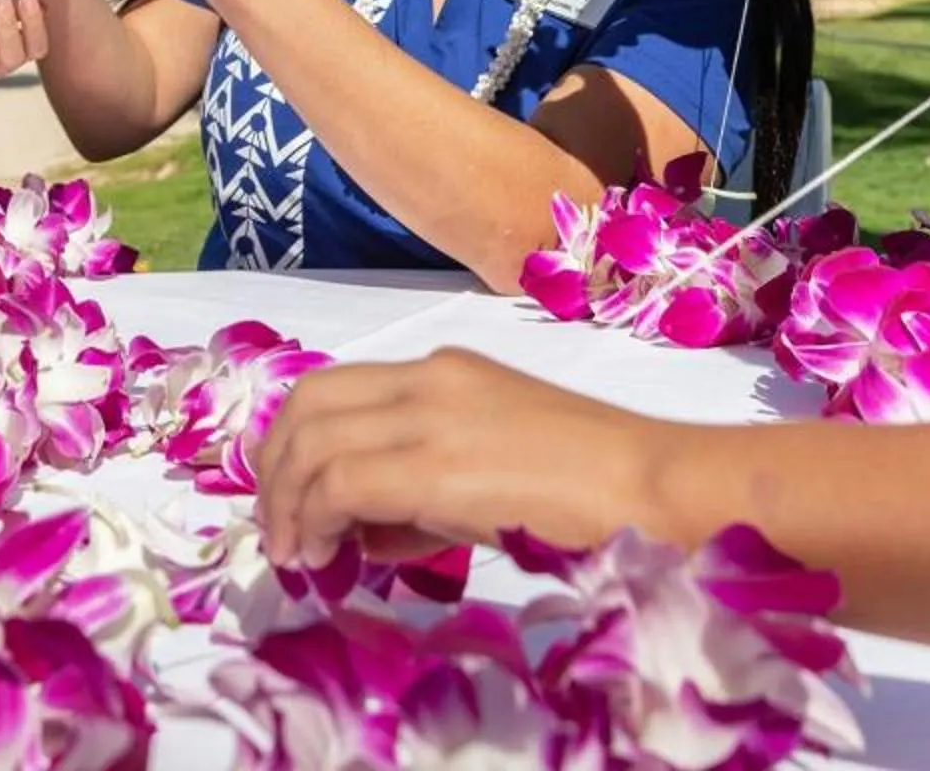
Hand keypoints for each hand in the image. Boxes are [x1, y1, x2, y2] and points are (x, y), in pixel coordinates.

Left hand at [253, 350, 689, 568]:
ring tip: (297, 554)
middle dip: (274, 471)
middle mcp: (427, 377)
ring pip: (312, 440)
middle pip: (307, 405)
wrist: (655, 485)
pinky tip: (323, 558)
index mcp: (442, 370)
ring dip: (287, 503)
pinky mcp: (437, 464)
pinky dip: (314, 521)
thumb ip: (422, 495)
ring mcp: (431, 415)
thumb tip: (360, 534)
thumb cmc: (594, 489)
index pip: (331, 388)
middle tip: (279, 531)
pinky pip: (340, 483)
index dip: (291, 444)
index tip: (289, 502)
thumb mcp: (491, 475)